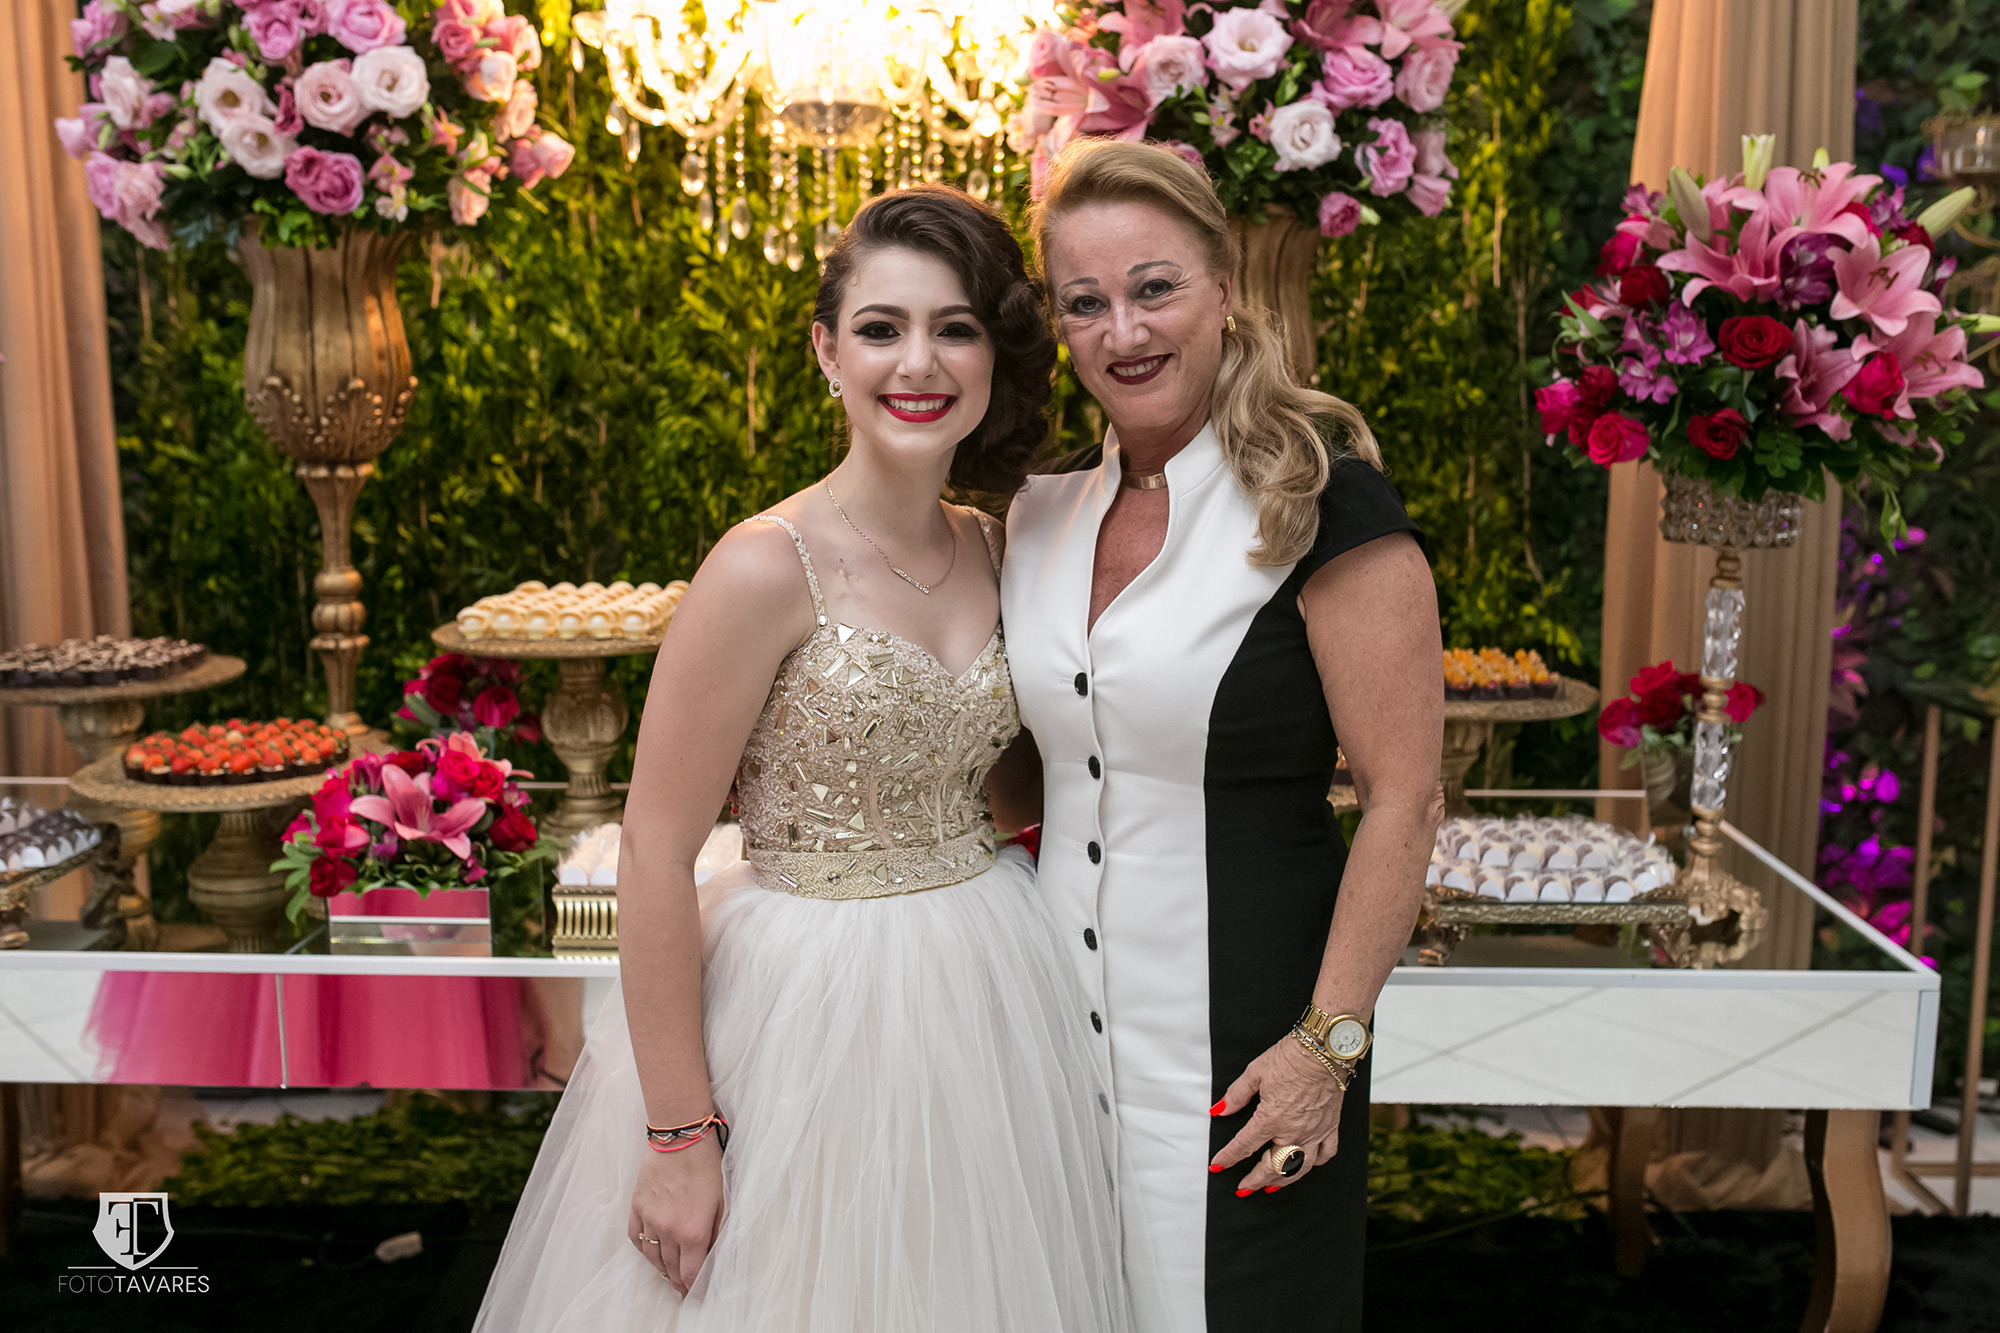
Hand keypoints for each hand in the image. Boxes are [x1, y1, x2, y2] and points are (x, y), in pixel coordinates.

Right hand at [628, 1135, 723, 1294]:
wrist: (680, 1136)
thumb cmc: (705, 1164)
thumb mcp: (721, 1201)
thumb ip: (716, 1231)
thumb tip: (711, 1253)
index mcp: (693, 1231)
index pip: (691, 1272)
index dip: (693, 1288)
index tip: (696, 1293)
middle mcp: (668, 1230)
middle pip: (671, 1268)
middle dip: (679, 1282)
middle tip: (683, 1288)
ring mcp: (649, 1219)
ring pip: (653, 1257)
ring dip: (662, 1269)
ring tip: (669, 1274)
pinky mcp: (637, 1207)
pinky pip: (636, 1238)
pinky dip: (643, 1249)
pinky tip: (651, 1252)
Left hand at [1209, 1035, 1345, 1196]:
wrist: (1324, 1050)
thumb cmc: (1291, 1058)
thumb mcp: (1255, 1072)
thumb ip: (1236, 1095)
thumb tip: (1220, 1109)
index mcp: (1271, 1119)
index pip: (1243, 1146)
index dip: (1228, 1158)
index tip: (1217, 1164)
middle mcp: (1294, 1131)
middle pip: (1272, 1167)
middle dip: (1255, 1181)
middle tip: (1244, 1188)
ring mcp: (1314, 1132)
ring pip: (1299, 1168)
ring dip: (1283, 1181)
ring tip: (1271, 1187)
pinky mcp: (1330, 1127)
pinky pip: (1325, 1154)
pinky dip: (1314, 1164)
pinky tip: (1306, 1165)